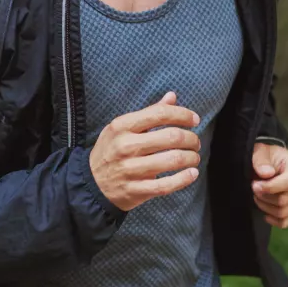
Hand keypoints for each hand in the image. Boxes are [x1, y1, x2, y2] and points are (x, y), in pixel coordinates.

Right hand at [90, 92, 201, 211]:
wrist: (91, 184)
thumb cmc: (111, 150)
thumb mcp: (122, 127)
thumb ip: (149, 113)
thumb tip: (172, 96)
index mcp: (122, 126)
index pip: (159, 114)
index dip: (182, 115)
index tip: (194, 120)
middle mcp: (125, 146)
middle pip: (171, 137)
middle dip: (191, 139)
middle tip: (196, 142)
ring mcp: (130, 170)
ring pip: (173, 160)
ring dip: (191, 158)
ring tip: (194, 157)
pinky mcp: (135, 190)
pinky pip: (166, 185)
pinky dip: (184, 179)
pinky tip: (192, 173)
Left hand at [251, 143, 287, 228]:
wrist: (270, 164)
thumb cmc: (266, 157)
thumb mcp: (260, 152)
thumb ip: (261, 160)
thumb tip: (267, 173)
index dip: (270, 188)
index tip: (255, 185)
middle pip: (284, 200)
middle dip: (264, 197)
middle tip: (254, 189)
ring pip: (284, 212)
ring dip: (266, 207)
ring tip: (258, 197)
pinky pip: (286, 222)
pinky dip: (273, 220)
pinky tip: (265, 213)